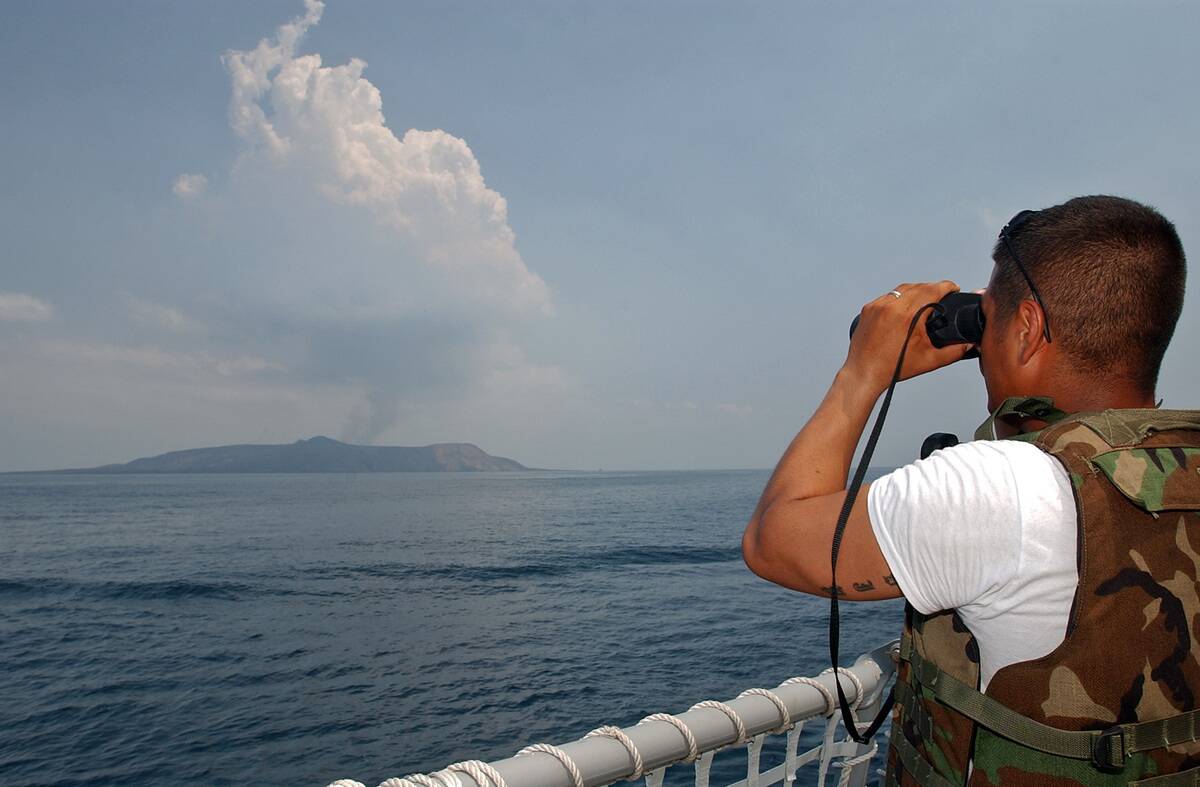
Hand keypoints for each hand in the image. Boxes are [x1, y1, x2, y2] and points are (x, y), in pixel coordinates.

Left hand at [844, 281, 974, 389]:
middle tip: (942, 295)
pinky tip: (904, 306)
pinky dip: (898, 298)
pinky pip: (887, 296)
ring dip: (915, 290)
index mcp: (909, 316)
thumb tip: (969, 345)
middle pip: (918, 286)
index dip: (947, 286)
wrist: (864, 373)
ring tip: (925, 299)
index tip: (954, 288)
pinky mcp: (868, 309)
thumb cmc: (893, 368)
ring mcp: (878, 306)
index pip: (932, 290)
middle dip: (933, 288)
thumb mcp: (930, 360)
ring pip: (901, 289)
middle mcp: (892, 306)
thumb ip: (954, 351)